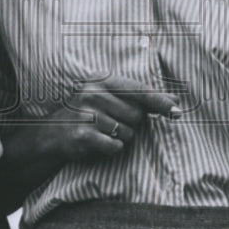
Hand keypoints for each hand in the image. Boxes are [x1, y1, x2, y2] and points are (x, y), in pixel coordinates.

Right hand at [43, 77, 180, 162]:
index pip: (139, 91)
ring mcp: (86, 113)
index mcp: (102, 80)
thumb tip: (175, 101)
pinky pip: (115, 146)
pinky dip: (112, 148)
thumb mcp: (107, 98)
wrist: (50, 135)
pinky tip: (98, 143)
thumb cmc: (86, 115)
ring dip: (120, 138)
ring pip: (127, 133)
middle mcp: (93, 92)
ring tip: (101, 133)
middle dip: (130, 124)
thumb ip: (139, 98)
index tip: (178, 110)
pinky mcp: (82, 134)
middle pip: (136, 115)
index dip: (161, 102)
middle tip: (110, 123)